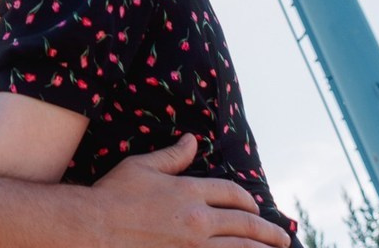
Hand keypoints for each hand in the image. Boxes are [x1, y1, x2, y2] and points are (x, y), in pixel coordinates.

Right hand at [86, 135, 290, 247]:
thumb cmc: (115, 194)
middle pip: (245, 224)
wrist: (95, 228)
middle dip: (268, 231)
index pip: (231, 193)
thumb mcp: (143, 166)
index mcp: (189, 191)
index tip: (254, 206)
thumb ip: (173, 156)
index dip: (247, 199)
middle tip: (283, 238)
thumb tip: (193, 140)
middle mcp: (198, 221)